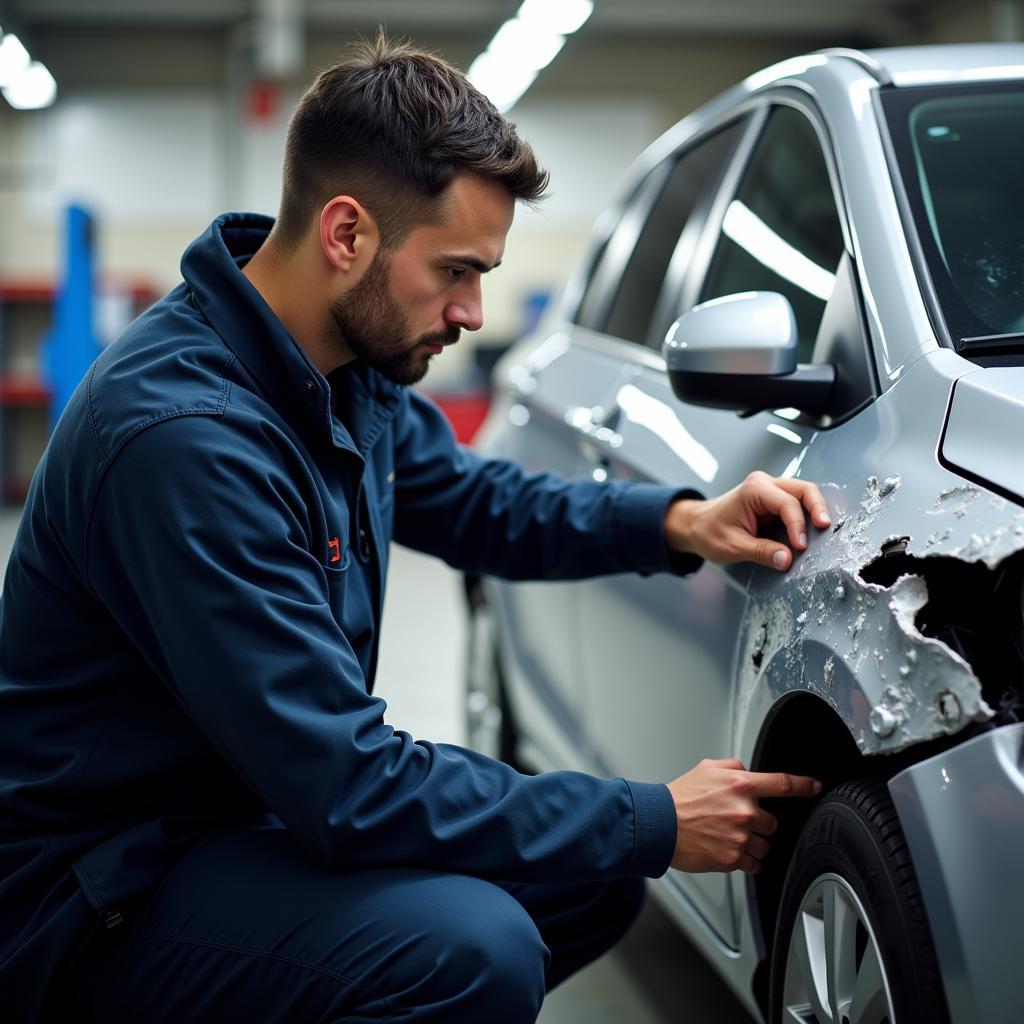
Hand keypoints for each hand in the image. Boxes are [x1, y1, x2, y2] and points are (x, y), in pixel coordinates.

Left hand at [665, 471, 829, 570]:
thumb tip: (787, 558)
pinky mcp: (773, 500)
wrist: (696, 526)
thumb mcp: (733, 546)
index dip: (797, 525)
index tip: (800, 546)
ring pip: (803, 493)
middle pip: (803, 489)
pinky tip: (813, 527)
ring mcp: (770, 490)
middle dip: (817, 507)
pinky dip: (807, 513)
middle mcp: (764, 484)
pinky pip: (797, 502)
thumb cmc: (709, 531)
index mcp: (754, 489)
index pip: (787, 503)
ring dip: (815, 509)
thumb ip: (762, 552)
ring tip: (822, 528)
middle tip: (825, 527)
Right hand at [667, 759, 820, 872]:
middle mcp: (744, 811)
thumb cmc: (680, 797)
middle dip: (759, 822)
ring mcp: (740, 837)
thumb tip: (748, 772)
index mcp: (740, 785)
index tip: (814, 787)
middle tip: (736, 820)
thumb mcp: (707, 768)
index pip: (782, 784)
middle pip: (773, 822)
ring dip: (754, 843)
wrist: (659, 824)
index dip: (804, 785)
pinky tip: (731, 850)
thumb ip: (734, 767)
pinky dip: (747, 859)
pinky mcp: (732, 859)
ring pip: (765, 845)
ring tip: (730, 836)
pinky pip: (754, 864)